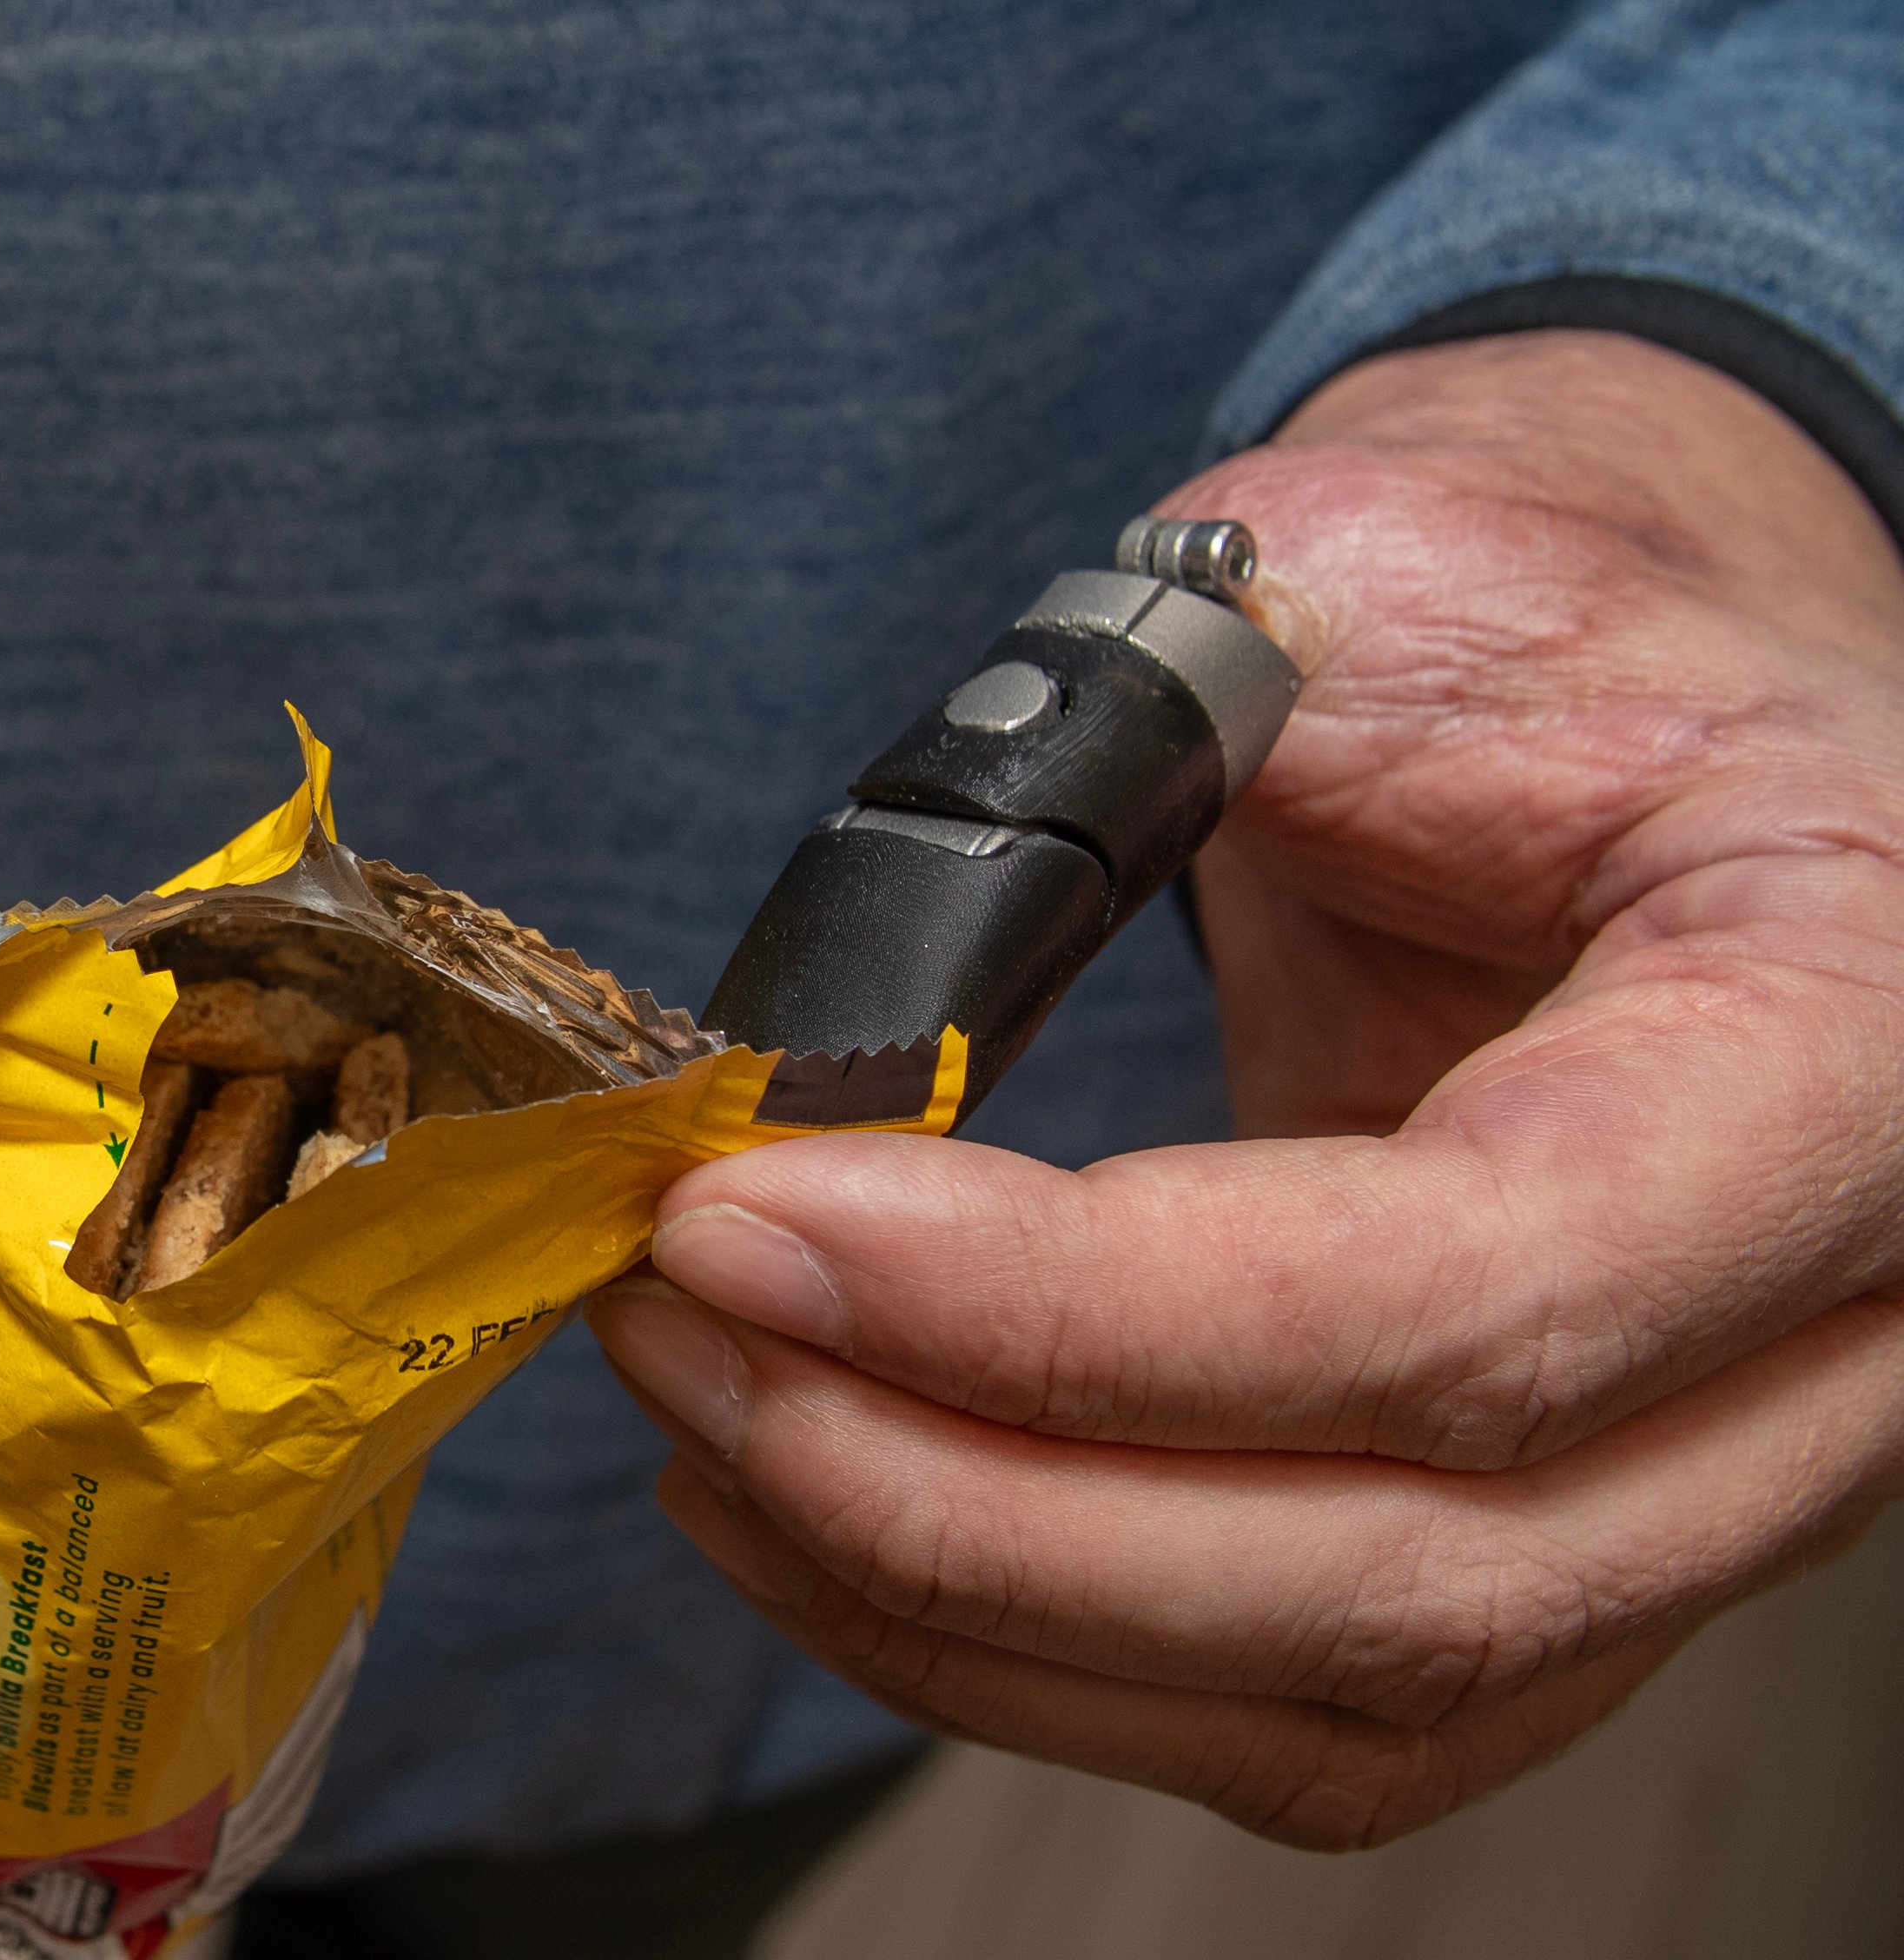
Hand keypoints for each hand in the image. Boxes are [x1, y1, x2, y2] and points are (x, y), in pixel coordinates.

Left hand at [592, 330, 1903, 1847]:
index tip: (760, 1222)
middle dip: (970, 1500)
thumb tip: (835, 1032)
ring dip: (959, 1603)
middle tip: (685, 1324)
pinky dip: (1018, 1648)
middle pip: (1414, 1577)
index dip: (1079, 1314)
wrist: (1644, 710)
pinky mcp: (1552, 1544)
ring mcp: (1711, 1479)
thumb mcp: (1369, 581)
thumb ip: (1128, 766)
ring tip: (706, 1410)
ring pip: (1345, 1703)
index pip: (1481, 1293)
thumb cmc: (1543, 628)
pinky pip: (1291, 1708)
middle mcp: (1842, 1333)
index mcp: (1852, 1048)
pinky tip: (814, 1504)